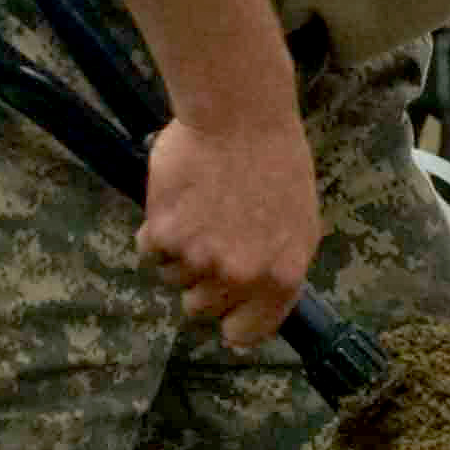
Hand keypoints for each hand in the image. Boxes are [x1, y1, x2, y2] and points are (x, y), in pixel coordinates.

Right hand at [137, 110, 320, 348]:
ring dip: (177, 254)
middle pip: (200, 309)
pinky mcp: (164, 235)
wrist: (239, 116)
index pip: (245, 334)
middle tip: (209, 240)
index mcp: (280, 278)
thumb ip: (278, 271)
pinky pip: (149, 252)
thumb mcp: (300, 225)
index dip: (231, 322)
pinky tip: (177, 201)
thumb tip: (254, 308)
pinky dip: (156, 231)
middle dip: (200, 281)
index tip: (224, 309)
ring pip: (172, 279)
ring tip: (197, 211)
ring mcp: (199, 257)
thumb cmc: (276, 163)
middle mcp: (240, 276)